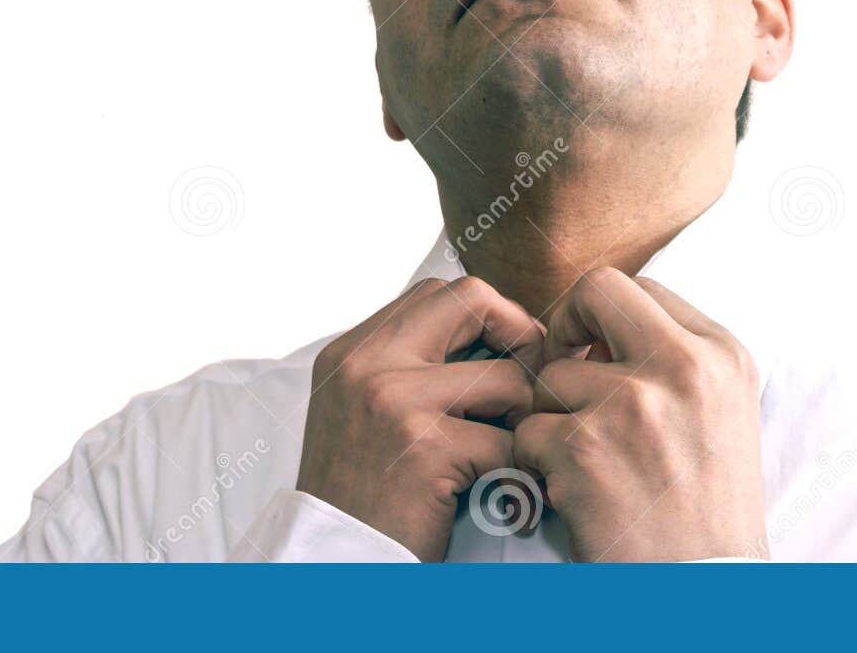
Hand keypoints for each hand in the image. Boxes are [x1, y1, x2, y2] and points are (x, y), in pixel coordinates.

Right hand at [296, 275, 544, 560]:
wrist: (331, 564)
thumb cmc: (361, 496)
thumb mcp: (362, 411)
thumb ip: (409, 368)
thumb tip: (493, 334)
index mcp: (352, 351)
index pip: (436, 293)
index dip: (485, 316)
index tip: (503, 356)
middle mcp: (366, 363)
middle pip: (472, 299)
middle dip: (519, 335)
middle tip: (526, 386)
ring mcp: (393, 400)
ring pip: (507, 378)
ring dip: (522, 421)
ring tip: (509, 454)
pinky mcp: (425, 447)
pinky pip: (508, 443)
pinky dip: (516, 476)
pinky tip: (503, 497)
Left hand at [514, 267, 764, 561]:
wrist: (707, 592)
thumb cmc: (707, 512)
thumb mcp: (721, 414)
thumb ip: (671, 360)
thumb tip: (600, 328)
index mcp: (721, 355)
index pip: (640, 288)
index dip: (604, 317)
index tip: (595, 351)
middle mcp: (683, 367)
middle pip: (595, 290)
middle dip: (564, 325)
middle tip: (558, 366)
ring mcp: (631, 404)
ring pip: (549, 376)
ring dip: (551, 418)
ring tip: (585, 464)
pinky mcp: (583, 448)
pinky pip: (526, 432)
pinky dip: (536, 465)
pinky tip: (573, 494)